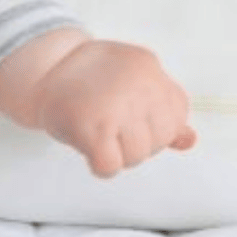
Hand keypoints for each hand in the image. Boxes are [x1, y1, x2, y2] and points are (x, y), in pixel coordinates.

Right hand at [35, 40, 196, 177]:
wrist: (47, 69)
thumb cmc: (94, 80)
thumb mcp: (135, 82)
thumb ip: (164, 109)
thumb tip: (190, 140)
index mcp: (151, 69)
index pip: (177, 115)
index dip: (155, 122)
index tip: (132, 112)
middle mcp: (138, 85)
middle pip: (159, 139)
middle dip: (139, 141)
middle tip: (112, 124)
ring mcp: (116, 106)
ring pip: (137, 156)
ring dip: (118, 153)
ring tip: (100, 131)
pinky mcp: (92, 128)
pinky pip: (110, 167)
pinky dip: (100, 165)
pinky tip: (89, 146)